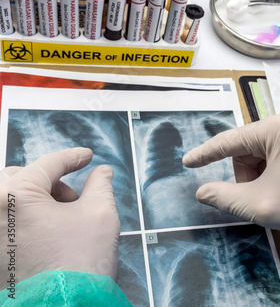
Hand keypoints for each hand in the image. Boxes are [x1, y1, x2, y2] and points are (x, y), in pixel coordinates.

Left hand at [0, 148, 119, 289]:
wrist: (66, 305)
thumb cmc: (80, 260)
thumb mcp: (100, 213)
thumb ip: (101, 185)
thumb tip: (102, 172)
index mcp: (14, 195)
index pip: (48, 164)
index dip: (73, 157)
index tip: (88, 156)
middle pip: (22, 178)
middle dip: (51, 183)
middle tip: (75, 198)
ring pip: (12, 199)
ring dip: (39, 200)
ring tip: (66, 219)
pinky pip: (7, 221)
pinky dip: (29, 218)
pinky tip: (52, 231)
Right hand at [183, 110, 279, 238]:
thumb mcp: (261, 204)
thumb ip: (225, 197)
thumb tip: (203, 192)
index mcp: (276, 129)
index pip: (229, 141)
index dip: (205, 154)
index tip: (187, 162)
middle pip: (246, 151)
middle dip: (247, 177)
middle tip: (263, 198)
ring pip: (260, 155)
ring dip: (260, 178)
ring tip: (279, 195)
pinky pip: (275, 155)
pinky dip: (272, 174)